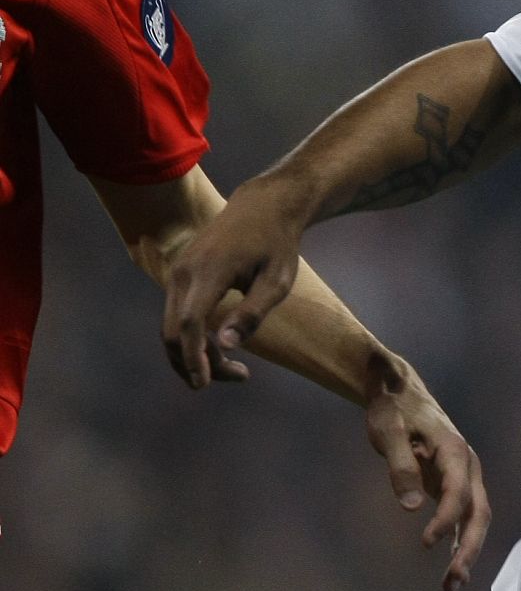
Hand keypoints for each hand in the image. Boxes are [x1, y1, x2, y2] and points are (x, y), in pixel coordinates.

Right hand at [161, 178, 305, 387]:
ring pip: (170, 327)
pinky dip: (192, 338)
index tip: (204, 384)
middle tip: (239, 377)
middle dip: (196, 363)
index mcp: (209, 270)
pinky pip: (176, 315)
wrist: (263, 206)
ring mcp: (178, 272)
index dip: (193, 356)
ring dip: (194, 354)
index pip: (189, 322)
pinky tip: (221, 348)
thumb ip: (253, 312)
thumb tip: (226, 346)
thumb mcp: (279, 280)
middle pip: (173, 332)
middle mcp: (184, 271)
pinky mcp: (180, 275)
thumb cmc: (277, 243)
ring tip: (236, 370)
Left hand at [364, 353, 490, 590]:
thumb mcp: (388, 432)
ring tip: (452, 584)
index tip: (425, 543)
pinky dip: (460, 541)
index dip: (446, 519)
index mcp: (454, 450)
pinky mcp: (454, 483)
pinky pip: (464, 516)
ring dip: (467, 550)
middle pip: (478, 510)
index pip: (458, 491)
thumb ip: (400, 468)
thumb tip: (411, 508)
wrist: (399, 392)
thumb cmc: (392, 410)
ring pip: (476, 517)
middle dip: (469, 547)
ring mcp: (463, 475)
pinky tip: (451, 566)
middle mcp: (467, 465)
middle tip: (452, 581)